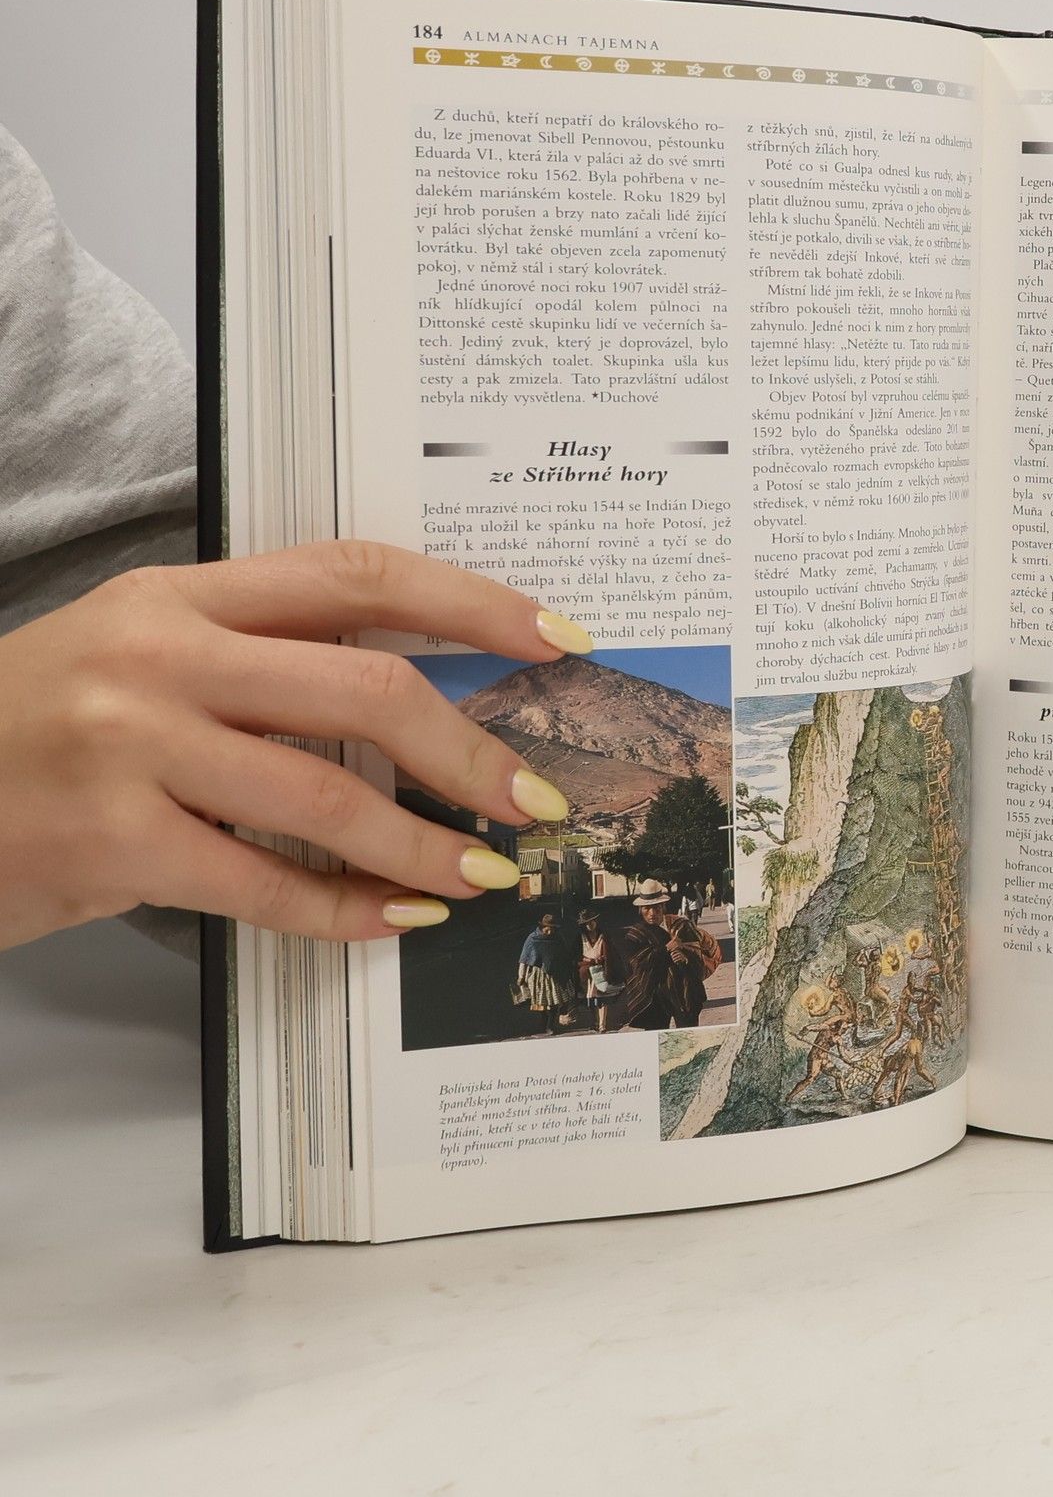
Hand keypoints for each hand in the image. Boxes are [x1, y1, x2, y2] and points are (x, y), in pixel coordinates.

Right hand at [0, 542, 592, 949]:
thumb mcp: (138, 653)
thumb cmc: (31, 726)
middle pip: (368, 688)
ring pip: (329, 797)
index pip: (361, 575)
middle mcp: (162, 656)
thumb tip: (417, 695)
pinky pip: (264, 882)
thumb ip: (257, 656)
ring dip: (427, 846)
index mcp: (183, 595)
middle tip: (536, 798)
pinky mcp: (110, 843)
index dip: (473, 604)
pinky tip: (393, 921)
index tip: (556, 638)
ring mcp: (131, 748)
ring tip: (487, 873)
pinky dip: (344, 910)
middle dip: (472, 751)